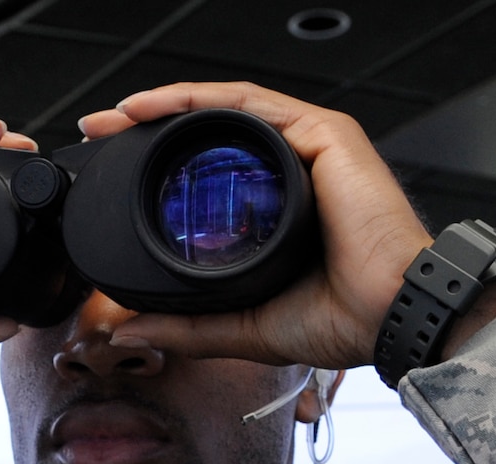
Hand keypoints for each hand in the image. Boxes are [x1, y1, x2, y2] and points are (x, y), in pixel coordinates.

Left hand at [77, 83, 495, 369]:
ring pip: (228, 111)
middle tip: (102, 131)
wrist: (392, 317)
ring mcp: (312, 146)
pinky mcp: (325, 133)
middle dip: (152, 126)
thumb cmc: (345, 320)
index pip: (213, 170)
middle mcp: (297, 168)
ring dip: (168, 105)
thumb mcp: (245, 326)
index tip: (114, 168)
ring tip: (121, 114)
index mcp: (284, 205)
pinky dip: (201, 100)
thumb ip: (188, 327)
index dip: (161, 163)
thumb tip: (129, 331)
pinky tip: (161, 106)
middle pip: (214, 133)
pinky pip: (251, 104)